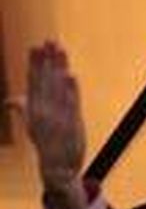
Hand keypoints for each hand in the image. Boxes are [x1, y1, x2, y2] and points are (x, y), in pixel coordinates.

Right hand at [25, 42, 88, 205]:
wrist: (58, 167)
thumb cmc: (46, 144)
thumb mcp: (31, 125)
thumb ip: (23, 108)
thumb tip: (9, 100)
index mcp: (33, 109)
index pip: (33, 81)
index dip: (34, 63)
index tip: (35, 46)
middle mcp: (42, 110)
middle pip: (44, 80)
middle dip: (46, 60)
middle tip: (49, 41)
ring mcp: (57, 117)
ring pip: (58, 88)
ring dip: (59, 68)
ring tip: (61, 51)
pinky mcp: (71, 124)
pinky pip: (71, 104)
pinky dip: (72, 90)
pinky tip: (72, 75)